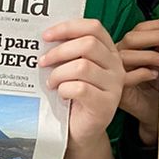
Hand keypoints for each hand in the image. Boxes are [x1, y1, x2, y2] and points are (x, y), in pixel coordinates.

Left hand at [39, 19, 124, 145]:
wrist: (80, 130)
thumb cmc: (73, 97)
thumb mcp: (72, 70)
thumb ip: (68, 52)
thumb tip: (45, 38)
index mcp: (108, 52)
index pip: (93, 28)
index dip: (68, 28)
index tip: (46, 36)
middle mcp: (115, 66)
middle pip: (88, 44)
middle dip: (59, 51)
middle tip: (43, 62)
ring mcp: (114, 86)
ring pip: (82, 66)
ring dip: (59, 74)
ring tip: (51, 83)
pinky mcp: (106, 105)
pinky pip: (80, 88)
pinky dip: (64, 90)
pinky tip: (61, 95)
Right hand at [117, 19, 158, 143]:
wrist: (154, 113)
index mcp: (131, 46)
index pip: (141, 28)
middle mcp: (119, 56)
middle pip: (132, 38)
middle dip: (157, 36)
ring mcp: (115, 72)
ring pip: (126, 55)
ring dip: (150, 55)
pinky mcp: (117, 89)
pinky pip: (124, 77)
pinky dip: (141, 73)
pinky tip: (154, 75)